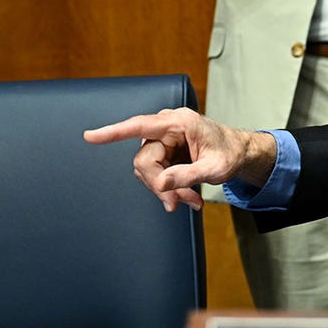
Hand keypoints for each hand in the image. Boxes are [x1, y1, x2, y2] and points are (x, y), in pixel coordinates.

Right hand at [83, 108, 275, 212]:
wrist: (238, 153)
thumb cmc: (230, 154)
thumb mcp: (216, 168)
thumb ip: (189, 175)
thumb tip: (161, 183)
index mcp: (180, 123)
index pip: (140, 126)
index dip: (114, 132)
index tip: (90, 137)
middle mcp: (167, 128)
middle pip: (145, 161)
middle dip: (160, 186)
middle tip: (178, 204)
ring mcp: (163, 140)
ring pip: (147, 171)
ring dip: (166, 190)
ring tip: (191, 201)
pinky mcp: (162, 152)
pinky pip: (154, 174)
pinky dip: (169, 189)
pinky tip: (187, 197)